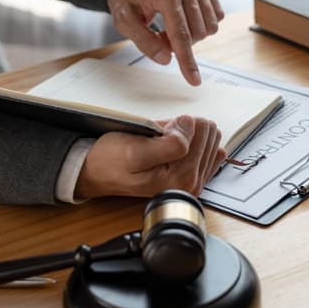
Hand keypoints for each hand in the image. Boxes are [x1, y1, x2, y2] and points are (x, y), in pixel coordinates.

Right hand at [75, 116, 225, 199]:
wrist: (98, 173)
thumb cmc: (112, 161)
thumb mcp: (135, 150)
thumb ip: (168, 142)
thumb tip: (192, 125)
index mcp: (182, 179)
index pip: (202, 132)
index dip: (181, 123)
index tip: (163, 130)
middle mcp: (192, 184)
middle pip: (210, 136)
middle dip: (186, 130)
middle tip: (161, 137)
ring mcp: (194, 182)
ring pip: (210, 140)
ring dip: (188, 134)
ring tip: (164, 142)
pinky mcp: (192, 176)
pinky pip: (209, 149)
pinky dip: (193, 141)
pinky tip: (177, 145)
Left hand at [108, 0, 224, 84]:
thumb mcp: (124, 20)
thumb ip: (144, 41)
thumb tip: (166, 58)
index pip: (180, 34)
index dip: (187, 60)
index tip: (194, 80)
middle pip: (196, 34)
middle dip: (181, 43)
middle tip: (162, 35)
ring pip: (209, 28)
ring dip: (192, 35)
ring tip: (172, 25)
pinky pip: (216, 17)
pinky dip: (201, 24)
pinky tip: (185, 17)